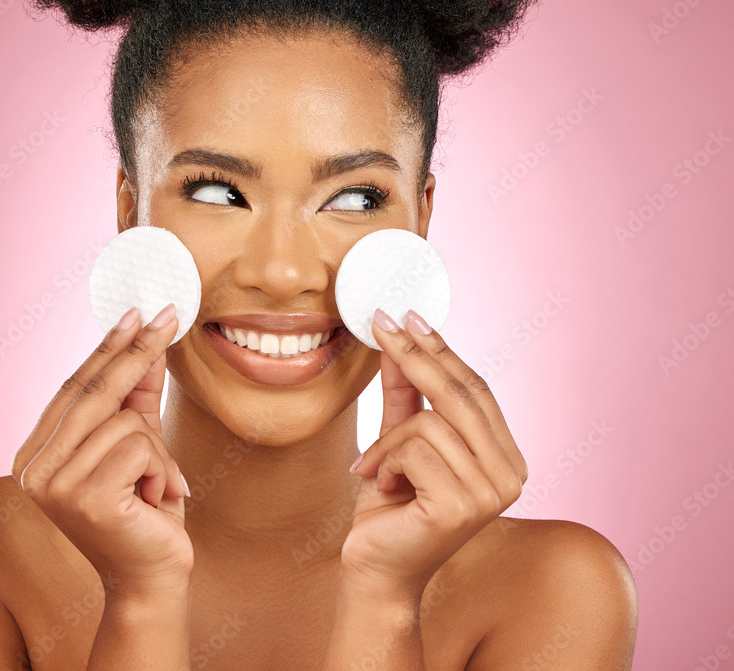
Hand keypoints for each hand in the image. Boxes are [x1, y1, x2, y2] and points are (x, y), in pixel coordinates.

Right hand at [11, 304, 192, 597]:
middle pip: (94, 391)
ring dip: (157, 449)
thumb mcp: (139, 440)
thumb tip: (147, 335)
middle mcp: (32, 470)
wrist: (152, 577)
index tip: (137, 312)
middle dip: (137, 351)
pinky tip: (151, 500)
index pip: (74, 386)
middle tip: (169, 317)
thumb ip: (136, 392)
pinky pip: (139, 445)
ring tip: (154, 486)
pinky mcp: (83, 497)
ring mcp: (53, 485)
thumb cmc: (144, 507)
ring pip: (124, 419)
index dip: (108, 346)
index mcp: (35, 455)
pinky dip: (160, 467)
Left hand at [341, 308, 527, 597]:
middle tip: (380, 323)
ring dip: (388, 441)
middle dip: (415, 354)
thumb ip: (406, 393)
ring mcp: (491, 493)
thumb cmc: (390, 506)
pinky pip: (414, 448)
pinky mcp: (463, 506)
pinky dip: (384, 460)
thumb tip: (399, 338)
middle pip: (459, 395)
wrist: (376, 571)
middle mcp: (510, 475)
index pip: (475, 389)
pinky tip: (382, 486)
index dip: (442, 349)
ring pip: (430, 422)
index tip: (410, 315)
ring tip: (375, 468)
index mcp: (505, 457)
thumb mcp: (399, 438)